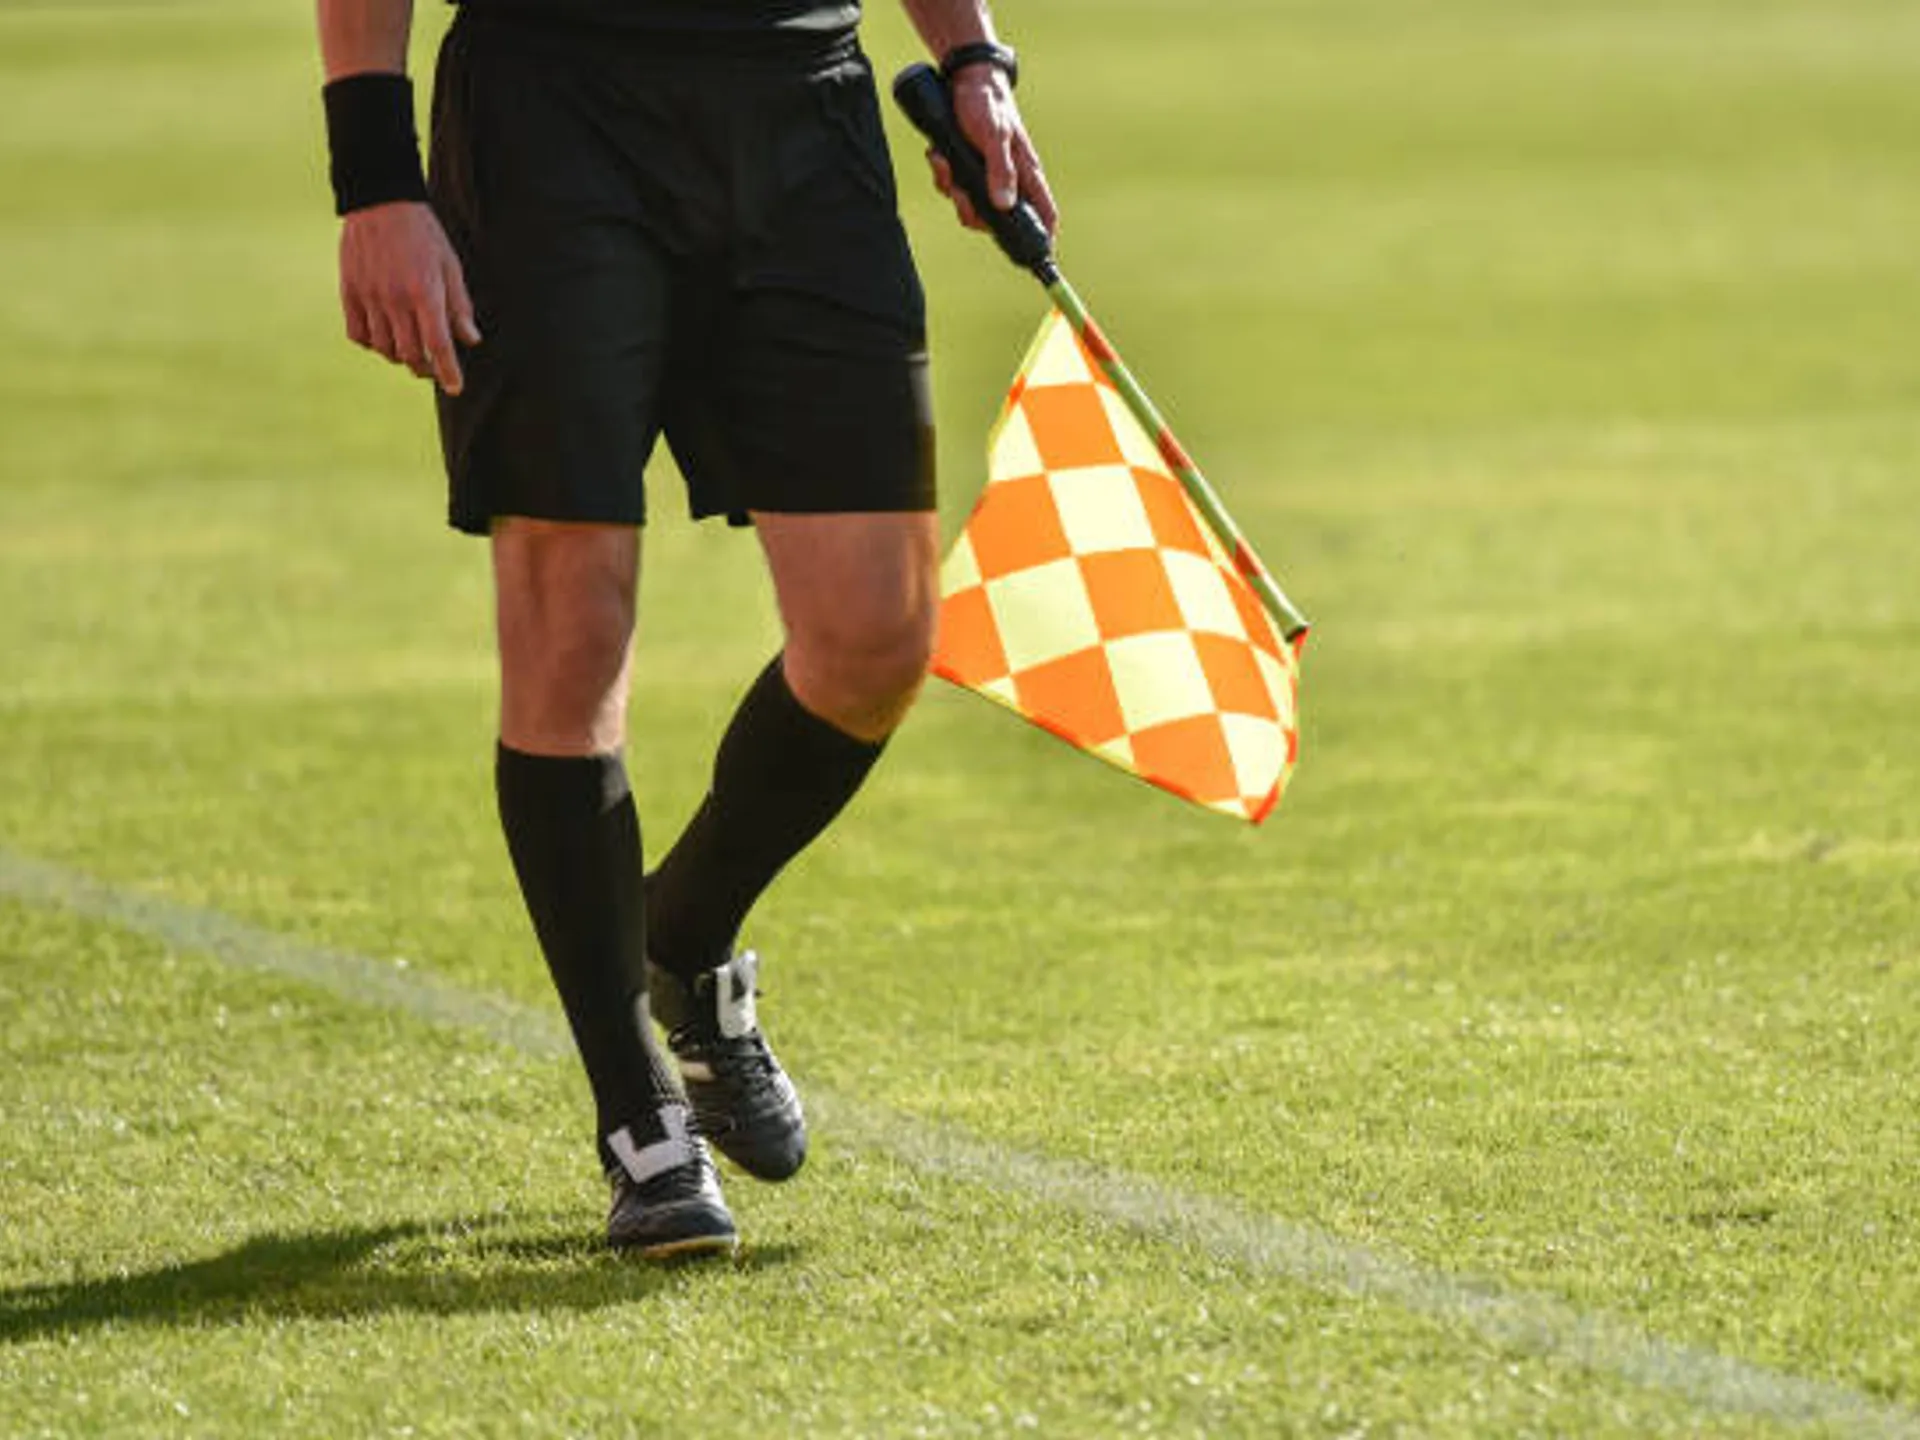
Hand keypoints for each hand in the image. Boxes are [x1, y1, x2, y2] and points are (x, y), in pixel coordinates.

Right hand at [337, 200, 480, 395]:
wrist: (379, 202)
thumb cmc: (423, 234)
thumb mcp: (450, 266)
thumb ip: (460, 305)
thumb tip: (471, 340)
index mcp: (425, 292)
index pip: (438, 345)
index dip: (448, 371)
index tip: (455, 387)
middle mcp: (395, 299)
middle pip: (409, 354)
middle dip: (424, 368)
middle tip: (433, 368)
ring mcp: (369, 296)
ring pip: (383, 348)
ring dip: (399, 356)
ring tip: (410, 349)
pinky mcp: (349, 291)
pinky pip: (358, 334)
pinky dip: (371, 343)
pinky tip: (383, 336)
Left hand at [927, 67, 1057, 236]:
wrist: (963, 77)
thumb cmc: (987, 103)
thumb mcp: (993, 136)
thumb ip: (1000, 170)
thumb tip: (1004, 206)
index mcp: (1025, 172)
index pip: (1044, 211)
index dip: (1043, 236)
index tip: (1039, 256)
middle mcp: (1008, 178)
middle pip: (997, 219)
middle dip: (973, 214)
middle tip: (960, 195)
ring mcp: (986, 173)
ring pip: (970, 204)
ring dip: (952, 190)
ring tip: (944, 162)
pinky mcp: (966, 166)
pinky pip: (953, 186)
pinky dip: (942, 175)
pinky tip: (937, 155)